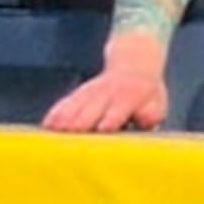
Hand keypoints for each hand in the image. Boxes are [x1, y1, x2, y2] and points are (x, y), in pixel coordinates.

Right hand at [44, 34, 170, 130]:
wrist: (133, 61)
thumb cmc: (148, 91)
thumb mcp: (157, 100)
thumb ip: (151, 112)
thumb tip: (146, 120)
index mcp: (127, 97)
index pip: (116, 111)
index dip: (109, 121)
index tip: (102, 131)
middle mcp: (105, 94)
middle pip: (89, 111)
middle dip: (80, 125)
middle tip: (71, 143)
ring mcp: (89, 93)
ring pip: (74, 107)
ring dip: (63, 122)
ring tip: (53, 136)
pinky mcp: (78, 95)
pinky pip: (64, 104)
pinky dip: (55, 115)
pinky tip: (46, 127)